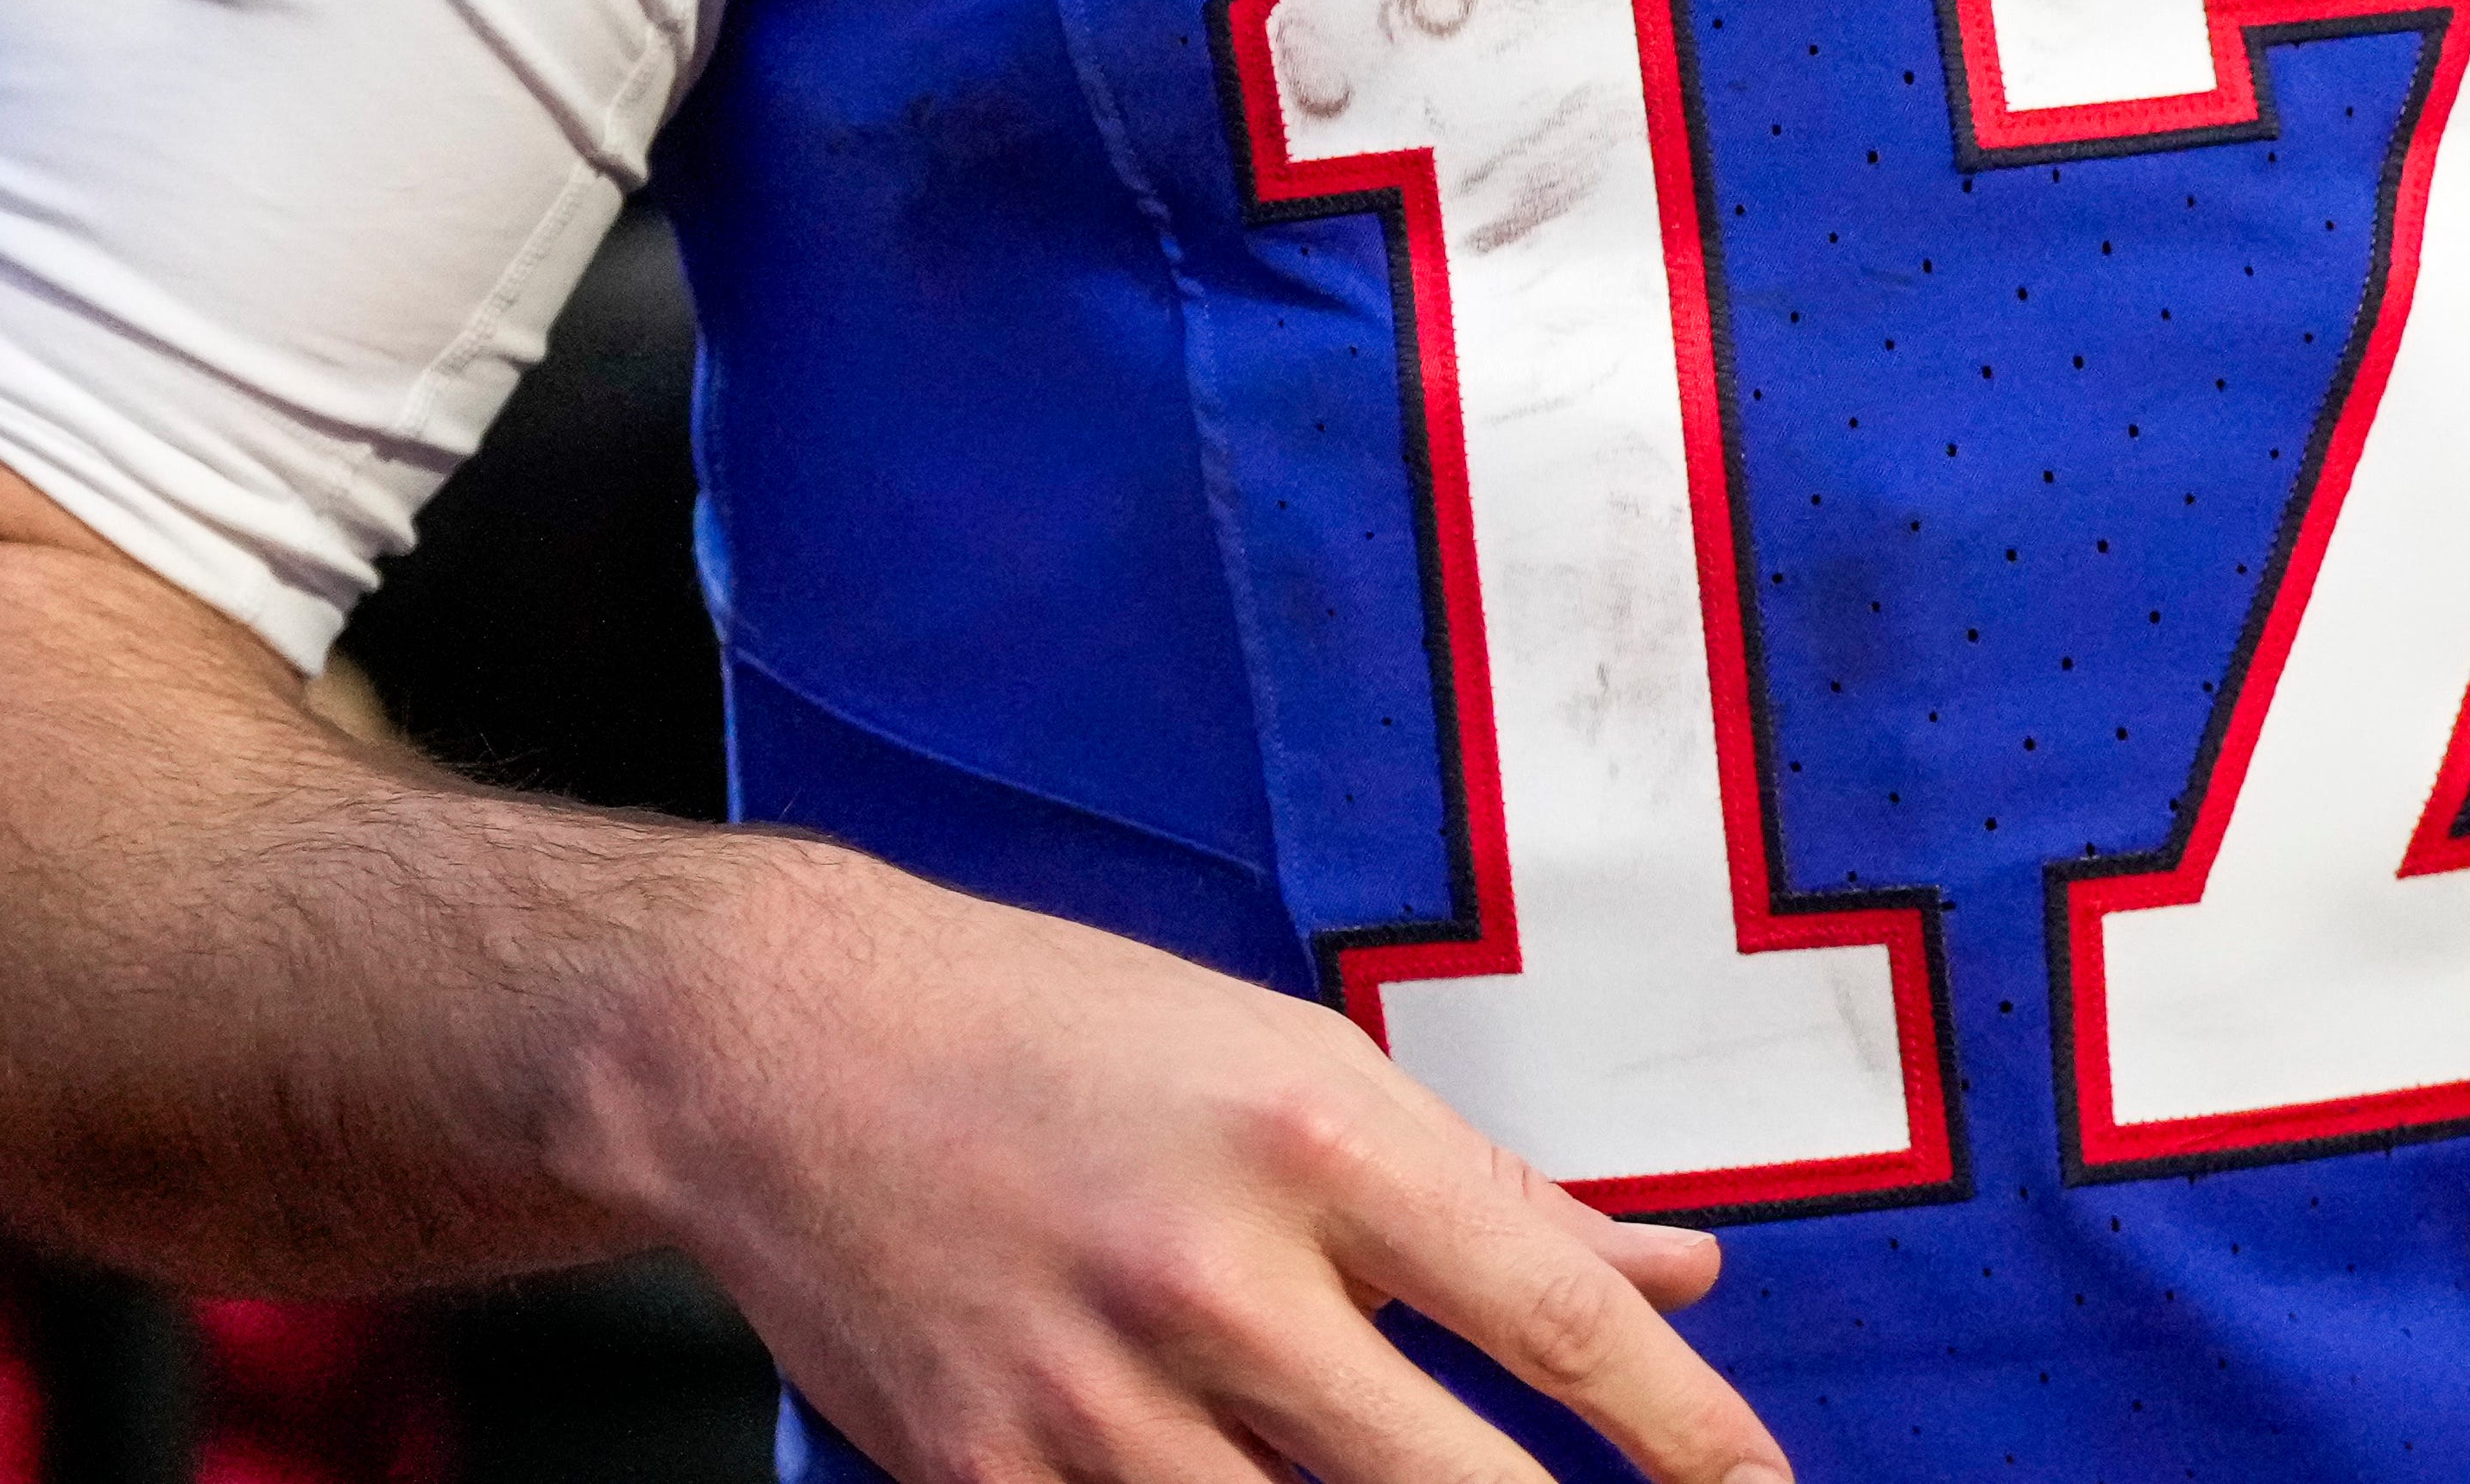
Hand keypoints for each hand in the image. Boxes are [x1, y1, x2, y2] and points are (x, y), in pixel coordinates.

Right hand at [589, 838, 1786, 1483]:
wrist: (777, 1047)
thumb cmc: (1057, 1031)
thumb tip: (1678, 1275)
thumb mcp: (1293, 1056)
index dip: (1692, 1438)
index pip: (1558, 1322)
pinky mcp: (986, 1483)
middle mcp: (1214, 1277)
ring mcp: (1093, 1401)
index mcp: (1314, 1137)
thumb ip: (1496, 1190)